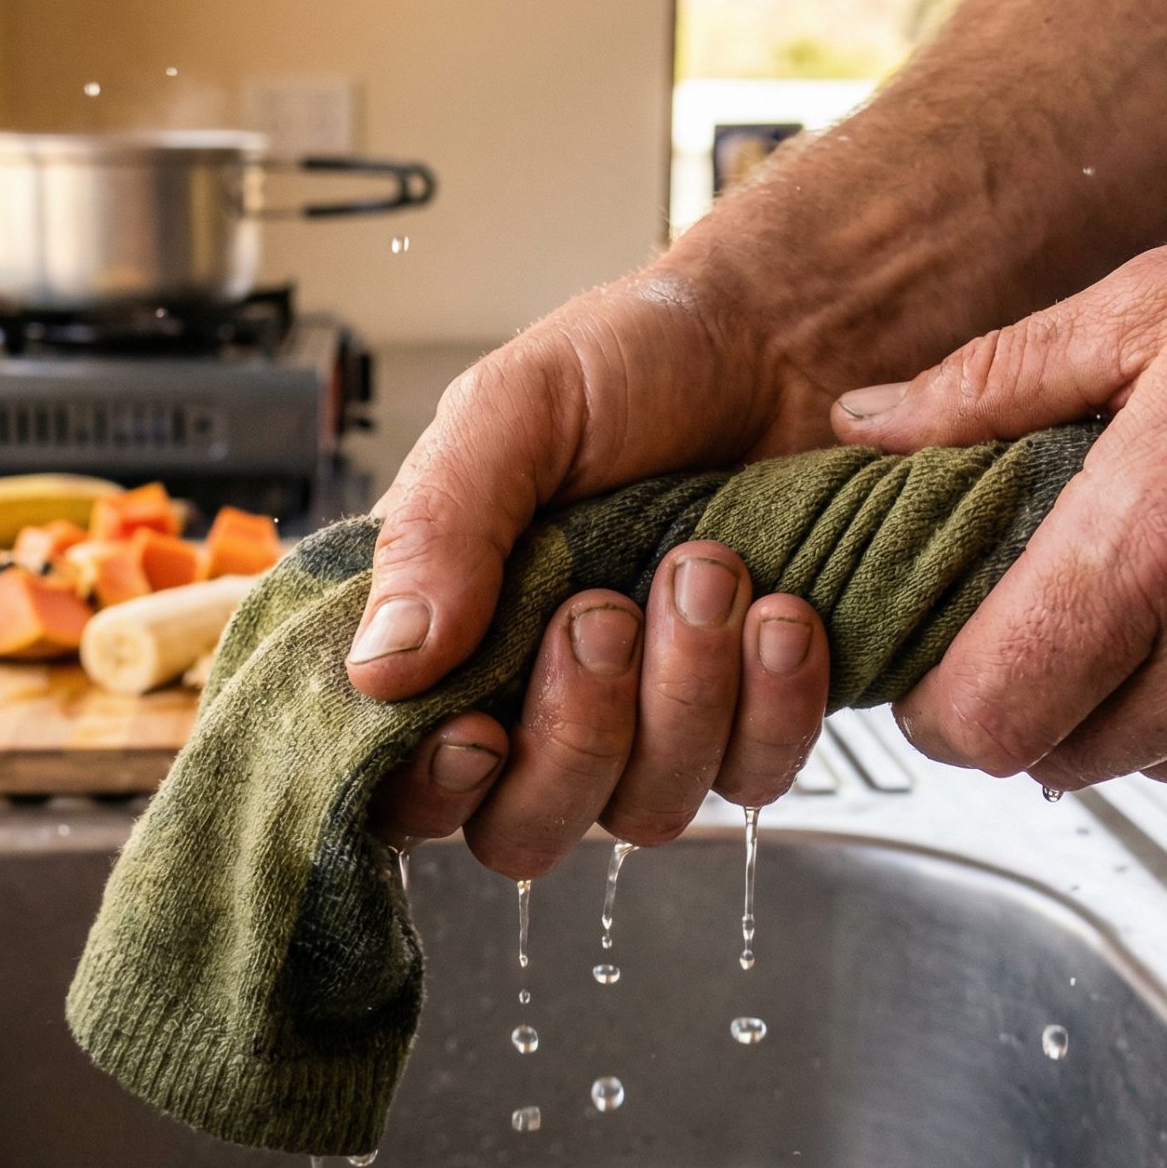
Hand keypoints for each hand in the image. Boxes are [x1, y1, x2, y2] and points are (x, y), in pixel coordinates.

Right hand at [349, 0, 1166, 869]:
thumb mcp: (512, 414)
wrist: (789, 336)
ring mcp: (651, 720)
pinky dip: (773, 706)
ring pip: (646, 810)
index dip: (430, 793)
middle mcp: (538, 697)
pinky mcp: (753, 719)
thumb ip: (439, 530)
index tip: (480, 735)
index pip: (400, 784)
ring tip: (710, 565)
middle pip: (523, 831)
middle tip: (604, 612)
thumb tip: (377, 670)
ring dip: (683, 699)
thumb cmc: (635, 362)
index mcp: (450, 635)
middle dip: (574, 735)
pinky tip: (783, 613)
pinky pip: (756, 779)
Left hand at [833, 131, 1166, 788]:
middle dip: (1032, 699)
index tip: (936, 669)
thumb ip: (995, 381)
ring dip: (1139, 707)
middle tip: (1053, 614)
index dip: (935, 707)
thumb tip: (865, 425)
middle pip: (1058, 758)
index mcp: (1166, 535)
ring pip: (1161, 769)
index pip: (985, 715)